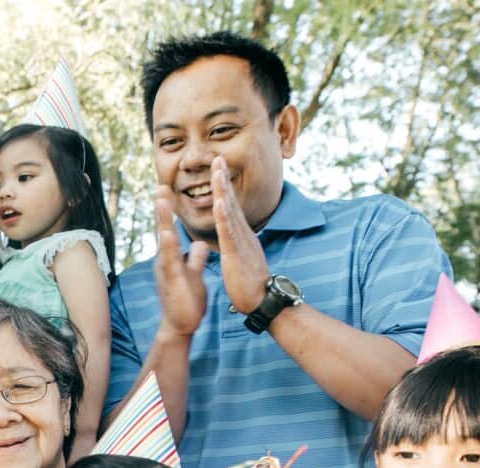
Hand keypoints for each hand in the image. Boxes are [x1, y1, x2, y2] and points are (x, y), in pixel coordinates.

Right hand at [152, 186, 209, 339]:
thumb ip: (195, 258)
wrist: (180, 326)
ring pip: (164, 241)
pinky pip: (170, 261)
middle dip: (162, 209)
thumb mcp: (193, 274)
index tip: (169, 191)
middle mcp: (165, 261)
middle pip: (163, 230)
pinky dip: (169, 246)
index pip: (170, 230)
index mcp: (172, 258)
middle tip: (160, 186)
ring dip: (163, 221)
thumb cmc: (186, 301)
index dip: (170, 212)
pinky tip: (168, 233)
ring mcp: (166, 270)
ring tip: (161, 201)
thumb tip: (199, 244)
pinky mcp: (171, 281)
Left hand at [211, 155, 270, 313]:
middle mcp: (243, 233)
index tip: (218, 166)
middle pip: (232, 201)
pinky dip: (224, 217)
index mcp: (240, 234)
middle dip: (224, 178)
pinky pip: (229, 233)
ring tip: (217, 170)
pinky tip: (219, 203)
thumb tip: (233, 234)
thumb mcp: (242, 256)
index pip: (230, 206)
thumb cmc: (250, 282)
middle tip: (218, 156)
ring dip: (224, 190)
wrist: (263, 300)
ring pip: (230, 212)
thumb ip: (237, 243)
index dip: (224, 185)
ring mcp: (241, 241)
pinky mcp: (237, 253)